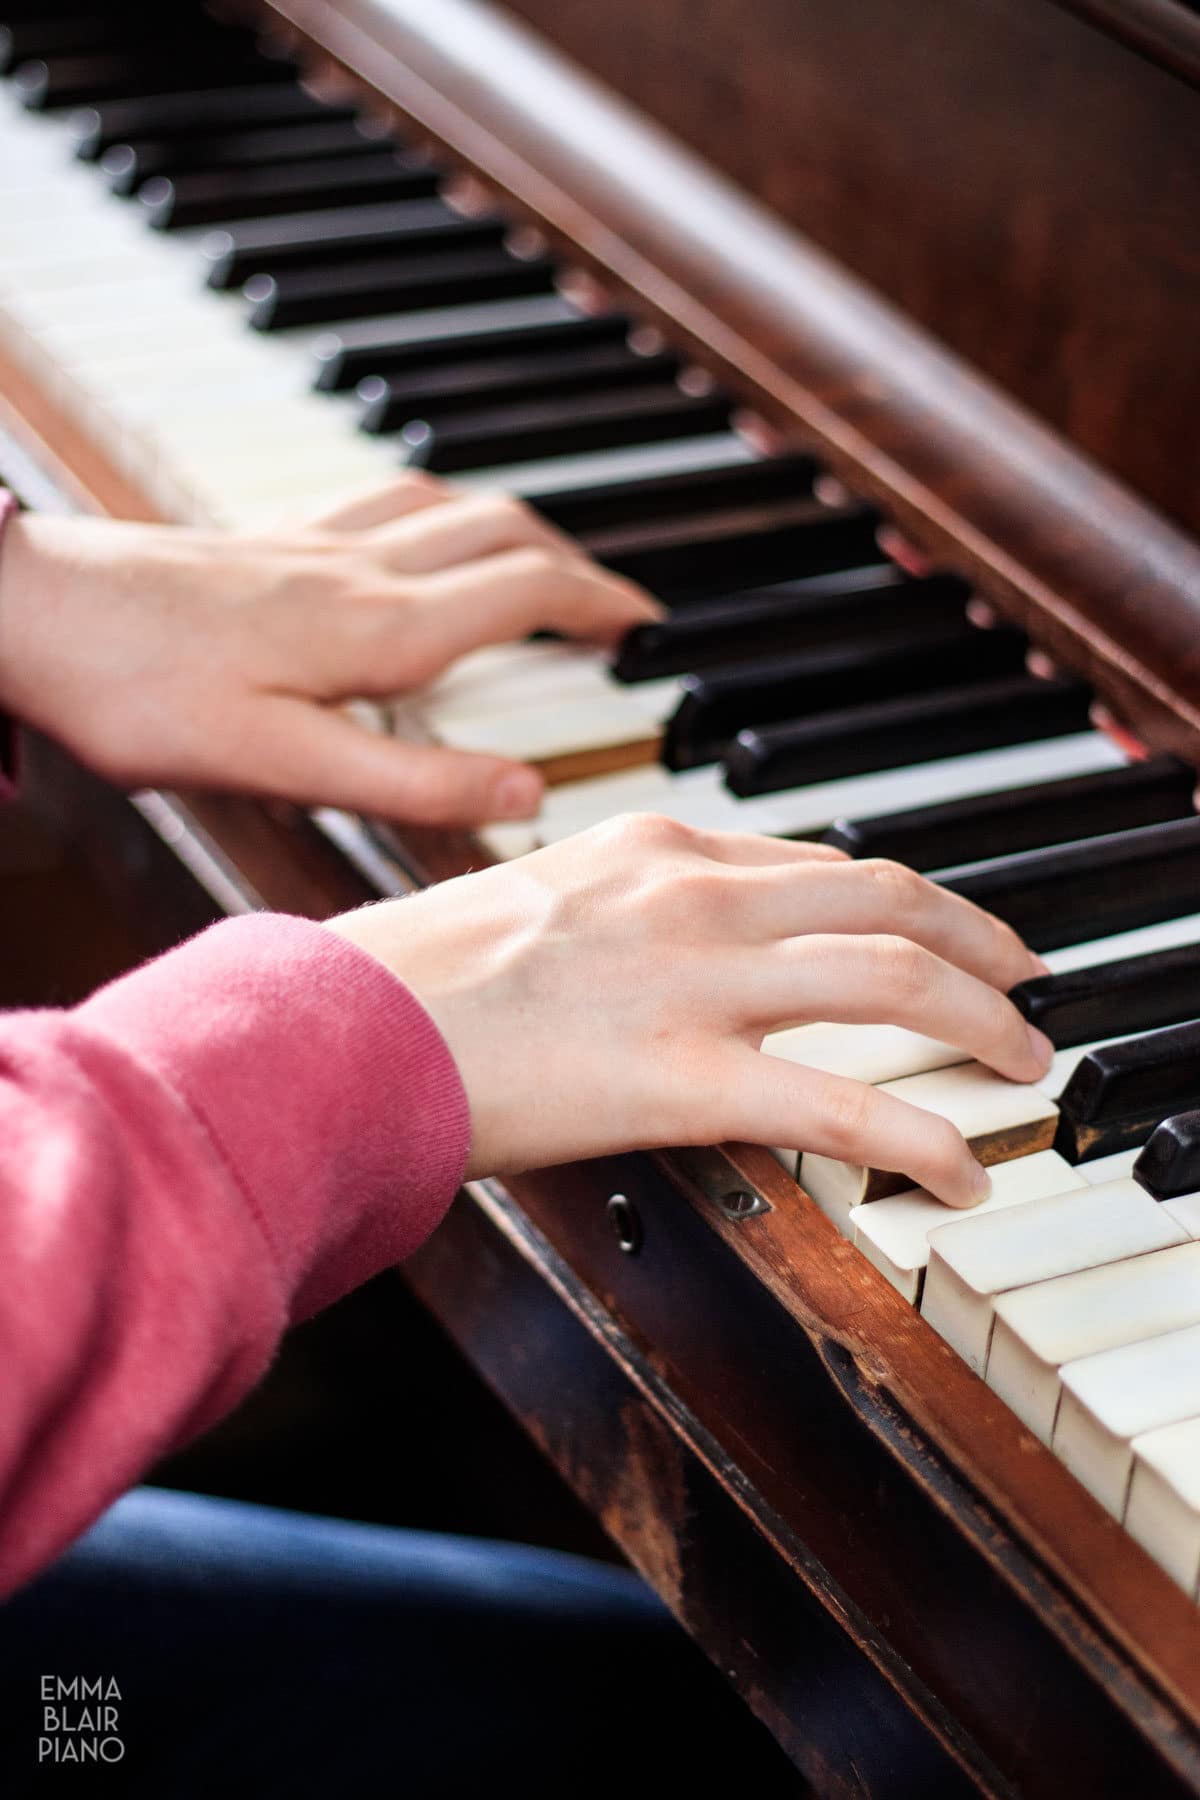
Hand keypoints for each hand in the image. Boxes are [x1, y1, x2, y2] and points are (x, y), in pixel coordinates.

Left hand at [0, 476, 657, 824]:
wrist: (24, 612)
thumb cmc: (135, 693)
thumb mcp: (282, 762)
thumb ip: (410, 782)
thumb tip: (525, 791)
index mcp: (377, 628)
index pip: (528, 591)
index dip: (604, 605)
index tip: (650, 630)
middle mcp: (357, 570)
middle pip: (505, 531)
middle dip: (578, 564)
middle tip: (616, 608)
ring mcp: (311, 544)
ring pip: (450, 505)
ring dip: (516, 528)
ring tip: (546, 566)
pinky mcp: (266, 541)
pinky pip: (383, 501)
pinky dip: (439, 511)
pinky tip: (421, 535)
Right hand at [326, 816, 1053, 1204]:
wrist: (343, 1025)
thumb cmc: (418, 979)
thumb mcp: (538, 906)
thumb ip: (626, 914)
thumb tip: (681, 958)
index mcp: (655, 848)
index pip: (821, 861)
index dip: (906, 901)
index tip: (941, 932)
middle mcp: (694, 895)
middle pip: (890, 900)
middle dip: (982, 943)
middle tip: (1024, 981)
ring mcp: (695, 980)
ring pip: (897, 980)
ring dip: (985, 1023)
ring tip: (1022, 1064)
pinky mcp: (682, 1077)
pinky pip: (845, 1106)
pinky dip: (926, 1137)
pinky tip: (963, 1169)